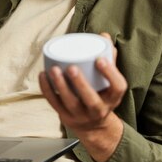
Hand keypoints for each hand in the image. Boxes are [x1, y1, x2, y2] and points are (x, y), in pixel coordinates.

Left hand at [39, 33, 127, 161]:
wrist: (93, 126)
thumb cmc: (101, 95)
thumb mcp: (110, 82)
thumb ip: (109, 59)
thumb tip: (104, 36)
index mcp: (113, 98)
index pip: (118, 87)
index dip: (110, 74)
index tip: (100, 60)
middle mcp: (99, 110)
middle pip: (91, 99)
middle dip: (80, 83)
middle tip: (72, 67)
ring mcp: (81, 116)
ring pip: (70, 103)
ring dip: (60, 86)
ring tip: (53, 70)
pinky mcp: (66, 117)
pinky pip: (55, 104)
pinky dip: (47, 90)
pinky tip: (43, 75)